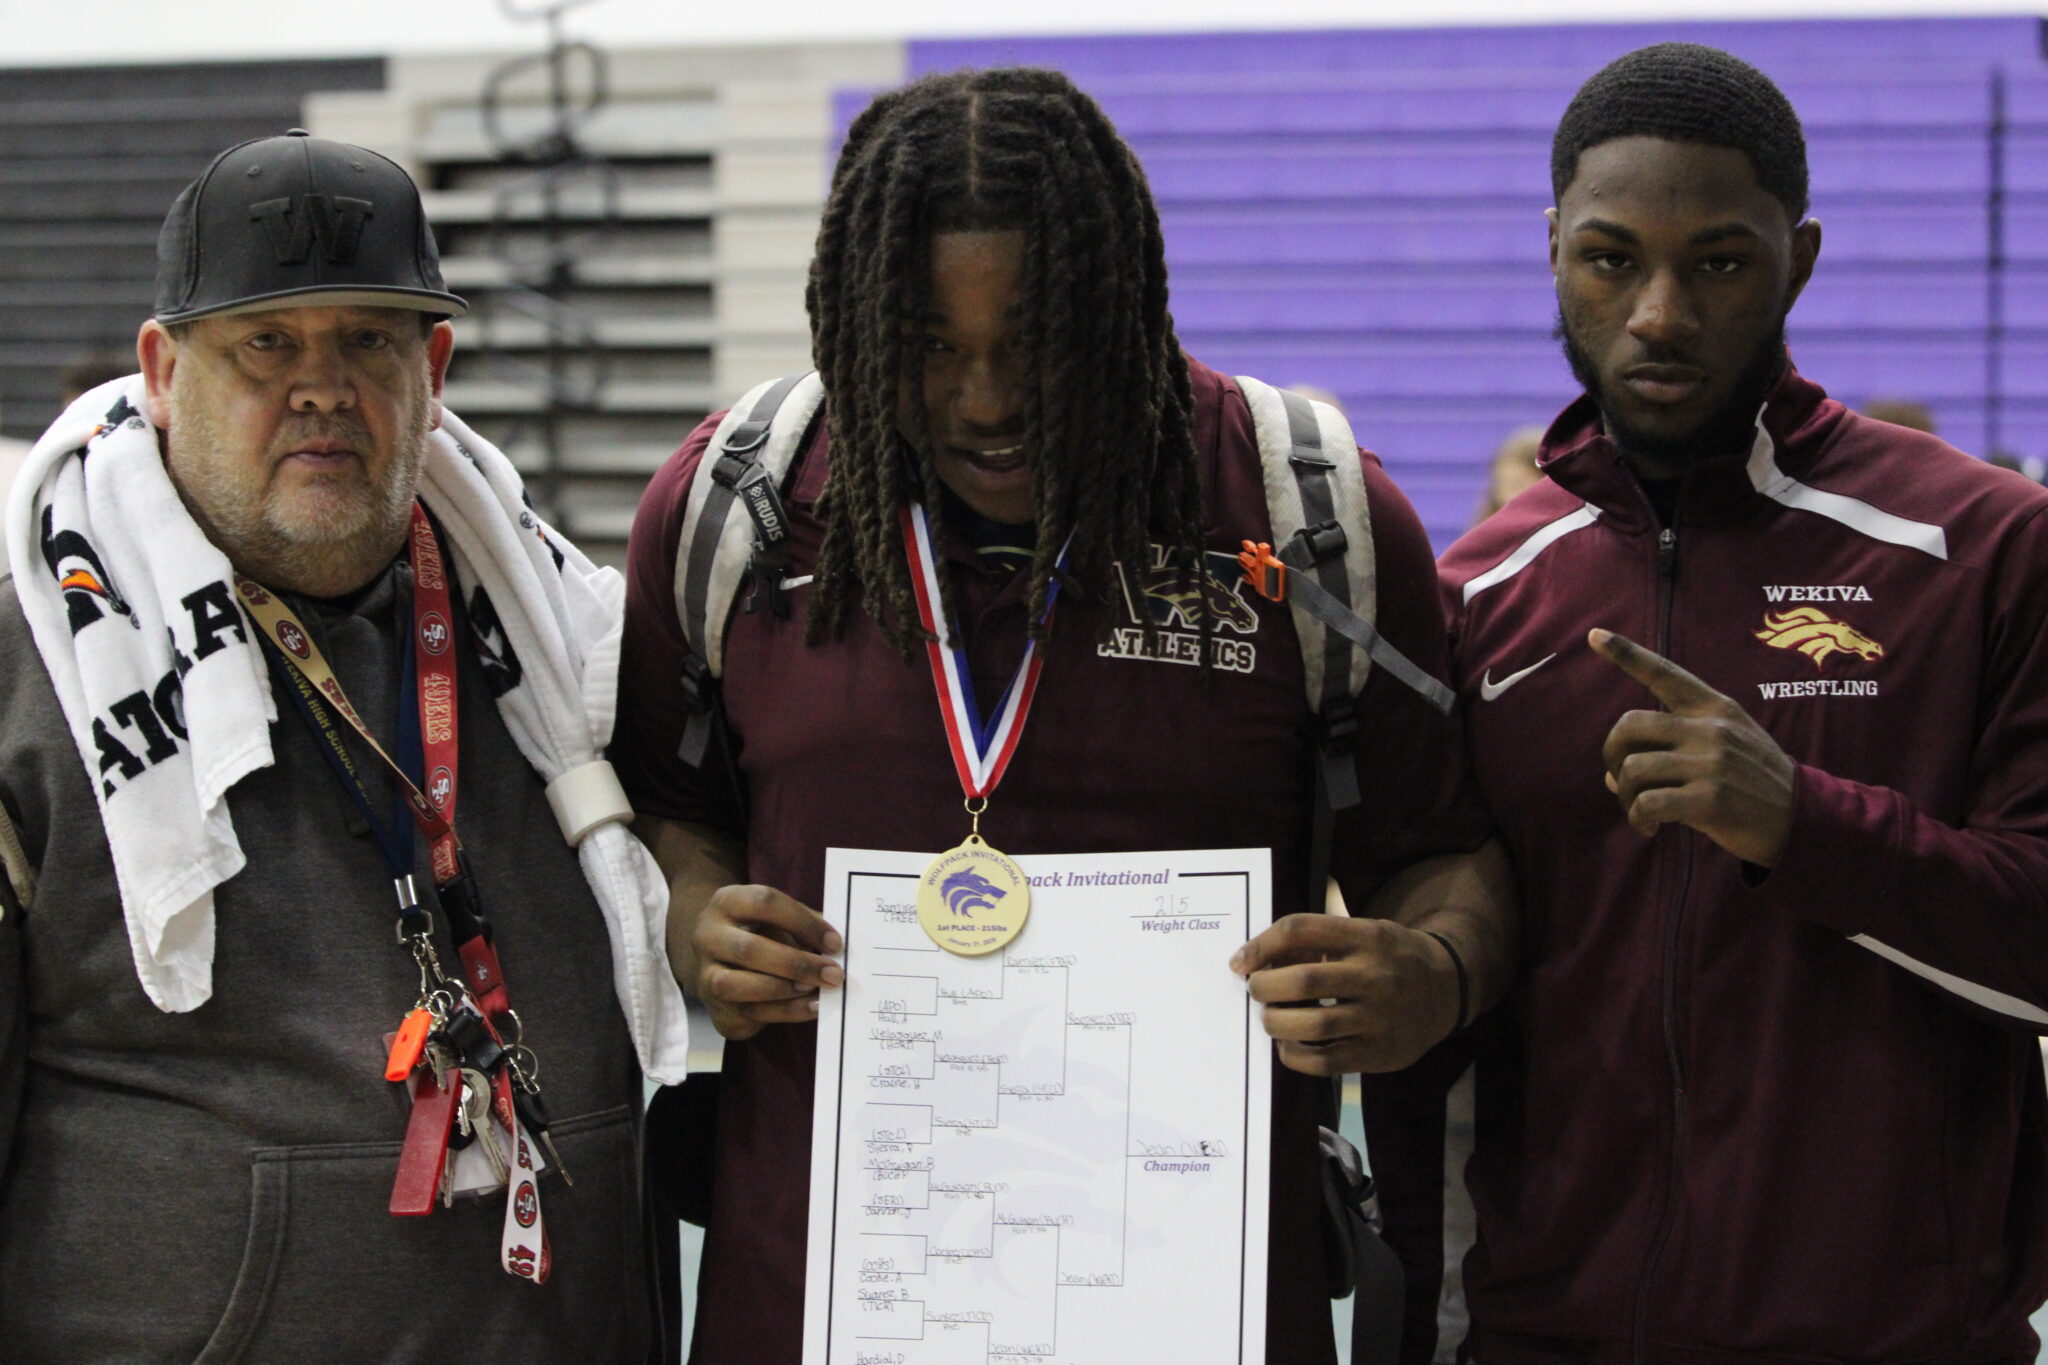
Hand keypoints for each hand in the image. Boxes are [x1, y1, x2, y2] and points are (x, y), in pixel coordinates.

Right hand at [689, 883, 844, 1040]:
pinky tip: (810, 1007)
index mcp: (727, 902)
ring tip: (815, 990)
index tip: (835, 943)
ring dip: (782, 990)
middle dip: (797, 964)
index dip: (803, 922)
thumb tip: (837, 945)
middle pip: (748, 949)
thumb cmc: (761, 933)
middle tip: (833, 974)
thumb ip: (805, 925)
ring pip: (735, 985)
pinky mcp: (714, 1007)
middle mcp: (708, 936)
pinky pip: (746, 1014)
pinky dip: (784, 1012)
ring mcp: (705, 974)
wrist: (721, 960)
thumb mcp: (779, 918)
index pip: (764, 903)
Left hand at [1229, 914, 1460, 1074]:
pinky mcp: (1378, 1054)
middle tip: (1256, 990)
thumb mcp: (1362, 933)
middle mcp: (1375, 976)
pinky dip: (1294, 1055)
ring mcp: (1379, 1017)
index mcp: (1366, 937)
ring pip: (1312, 1024)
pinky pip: (1324, 1061)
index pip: (1300, 930)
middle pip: (1302, 980)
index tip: (1240, 962)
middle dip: (1264, 987)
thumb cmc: (1387, 958)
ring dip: (1276, 1022)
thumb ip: (1316, 941)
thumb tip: (1255, 959)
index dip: (1261, 945)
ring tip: (1271, 1018)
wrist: (1447, 990)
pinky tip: (1289, 1044)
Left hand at [1591, 628, 1795, 866]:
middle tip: (1621, 779)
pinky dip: (1637, 819)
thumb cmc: (1753, 781)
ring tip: (1639, 810)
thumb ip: (1671, 749)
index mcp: (1714, 709)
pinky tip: (1649, 827)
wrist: (1802, 819)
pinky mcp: (1709, 800)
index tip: (1595, 636)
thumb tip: (1611, 775)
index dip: (1627, 654)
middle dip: (1612, 754)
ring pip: (1632, 769)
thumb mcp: (1725, 747)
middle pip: (1629, 725)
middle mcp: (1711, 729)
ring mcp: (1710, 764)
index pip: (1665, 674)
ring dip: (1624, 795)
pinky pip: (1646, 803)